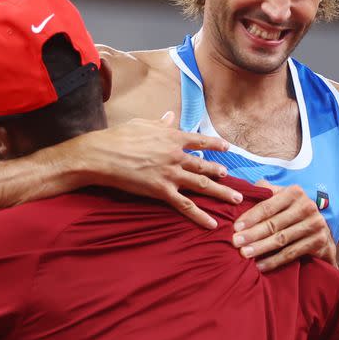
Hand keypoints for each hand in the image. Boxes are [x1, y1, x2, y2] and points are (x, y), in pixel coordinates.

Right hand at [80, 112, 241, 228]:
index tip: (227, 147)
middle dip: (221, 172)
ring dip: (221, 192)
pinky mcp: (162, 191)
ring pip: (202, 185)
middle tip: (232, 178)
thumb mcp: (143, 124)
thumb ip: (161, 123)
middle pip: (205, 165)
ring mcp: (171, 174)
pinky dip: (200, 216)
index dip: (215, 144)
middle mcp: (177, 155)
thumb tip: (170, 115)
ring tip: (234, 198)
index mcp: (172, 137)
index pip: (199, 140)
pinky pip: (186, 206)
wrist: (103, 155)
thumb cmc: (119, 137)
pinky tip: (212, 224)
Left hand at [231, 181, 335, 271]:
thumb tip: (241, 191)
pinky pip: (291, 253)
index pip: (268, 206)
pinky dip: (274, 260)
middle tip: (235, 242)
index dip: (250, 217)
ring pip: (281, 239)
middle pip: (273, 223)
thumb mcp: (281, 198)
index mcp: (295, 192)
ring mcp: (315, 223)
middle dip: (252, 234)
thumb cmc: (292, 213)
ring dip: (261, 248)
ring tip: (244, 254)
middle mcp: (307, 206)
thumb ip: (264, 192)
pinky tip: (260, 265)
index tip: (235, 227)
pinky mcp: (319, 241)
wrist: (320, 232)